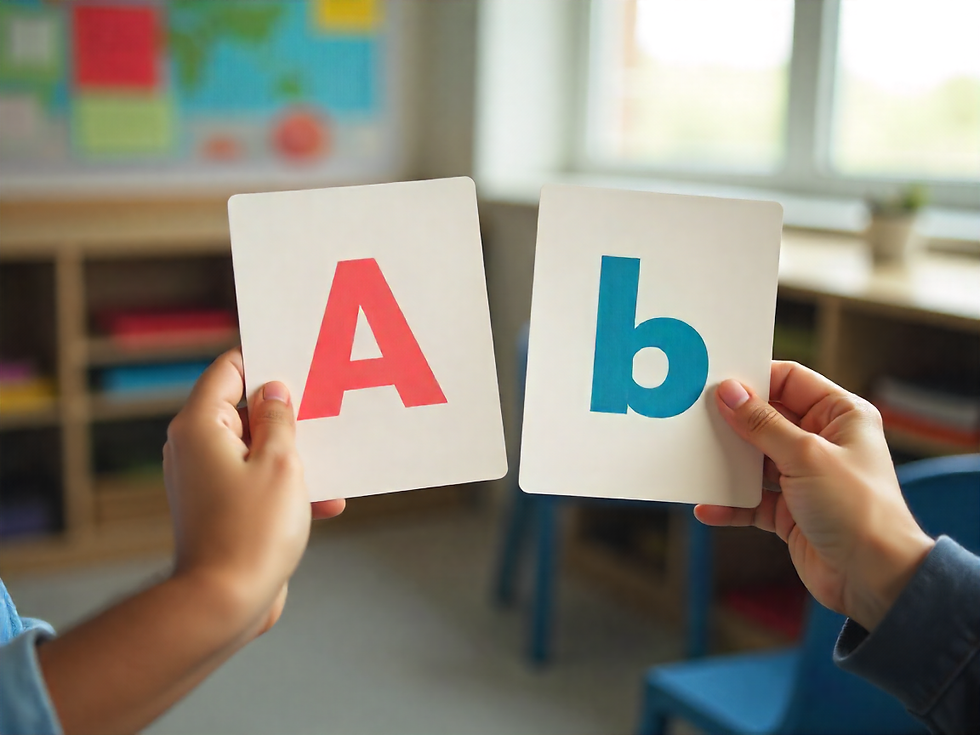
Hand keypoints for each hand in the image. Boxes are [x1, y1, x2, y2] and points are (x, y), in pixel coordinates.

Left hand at [163, 349, 344, 635]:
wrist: (225, 603)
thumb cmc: (251, 532)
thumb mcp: (280, 463)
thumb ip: (279, 420)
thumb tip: (275, 392)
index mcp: (201, 426)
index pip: (229, 370)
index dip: (266, 362)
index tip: (301, 361)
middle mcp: (195, 447)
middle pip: (245, 408)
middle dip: (288, 413)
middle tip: (325, 408)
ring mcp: (206, 479)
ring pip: (256, 447)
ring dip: (294, 454)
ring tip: (331, 461)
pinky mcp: (221, 508)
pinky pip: (256, 480)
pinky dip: (286, 486)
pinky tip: (325, 502)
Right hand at [697, 361, 933, 630]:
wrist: (874, 579)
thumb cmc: (858, 510)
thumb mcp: (805, 456)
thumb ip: (762, 424)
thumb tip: (729, 392)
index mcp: (841, 415)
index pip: (791, 381)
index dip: (755, 379)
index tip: (717, 383)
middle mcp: (823, 442)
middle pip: (767, 419)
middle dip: (733, 422)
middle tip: (696, 419)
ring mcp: (805, 477)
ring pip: (755, 460)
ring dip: (728, 464)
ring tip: (697, 461)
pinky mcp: (790, 511)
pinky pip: (751, 499)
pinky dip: (730, 503)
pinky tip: (708, 507)